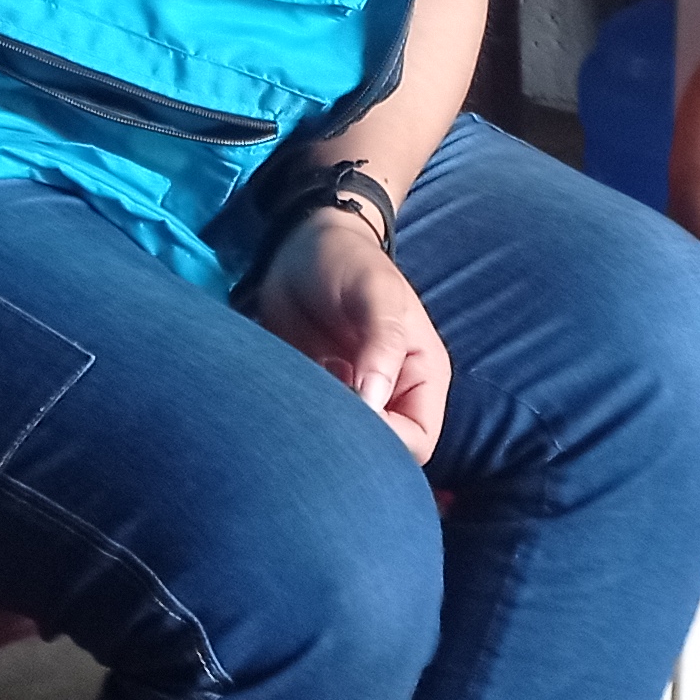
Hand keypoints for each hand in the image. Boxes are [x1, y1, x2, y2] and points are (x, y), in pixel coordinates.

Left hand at [248, 207, 449, 462]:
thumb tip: (373, 403)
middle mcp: (388, 398)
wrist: (300, 245)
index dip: (388, 443)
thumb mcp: (375, 294)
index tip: (349, 422)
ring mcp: (348, 401)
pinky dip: (293, 424)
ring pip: (341, 446)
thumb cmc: (349, 263)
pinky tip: (279, 404)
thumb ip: (381, 344)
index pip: (417, 440)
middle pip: (381, 454)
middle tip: (313, 420)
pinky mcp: (312, 397)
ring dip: (318, 436)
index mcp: (419, 379)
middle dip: (350, 447)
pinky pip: (307, 428)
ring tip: (295, 406)